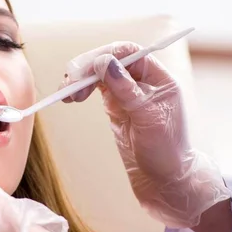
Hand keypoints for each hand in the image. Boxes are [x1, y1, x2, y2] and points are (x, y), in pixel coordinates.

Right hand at [62, 42, 229, 227]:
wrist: (164, 179)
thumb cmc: (166, 150)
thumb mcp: (149, 119)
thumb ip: (127, 90)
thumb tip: (105, 63)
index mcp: (158, 77)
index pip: (129, 52)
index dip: (106, 55)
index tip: (87, 70)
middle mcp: (141, 80)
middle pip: (109, 59)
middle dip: (87, 67)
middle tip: (70, 80)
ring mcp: (126, 91)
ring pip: (98, 72)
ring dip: (79, 78)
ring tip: (66, 92)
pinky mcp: (114, 104)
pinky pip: (94, 88)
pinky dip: (80, 89)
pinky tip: (70, 96)